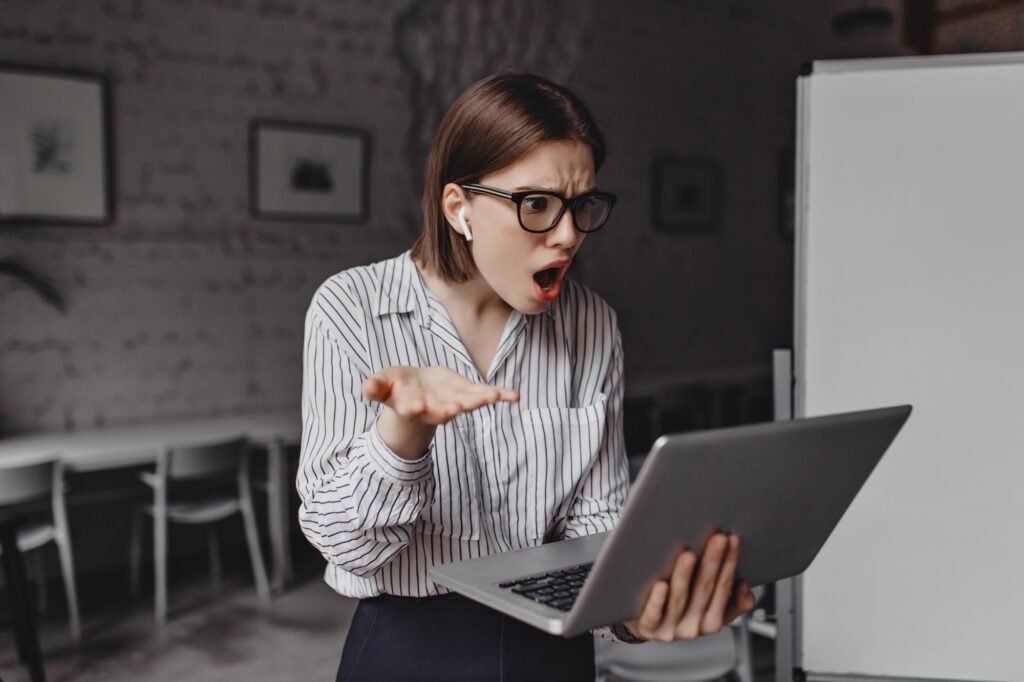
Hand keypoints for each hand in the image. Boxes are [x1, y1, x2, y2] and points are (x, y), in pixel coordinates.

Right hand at [362, 365, 518, 424]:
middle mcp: (435, 408)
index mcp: (412, 406)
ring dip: (479, 400)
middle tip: (456, 408)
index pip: (411, 408)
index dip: (413, 407)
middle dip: (450, 409)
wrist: (417, 391)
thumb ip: (375, 387)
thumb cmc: (397, 388)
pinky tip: (514, 396)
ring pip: (467, 403)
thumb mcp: (382, 385)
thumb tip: (366, 388)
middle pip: (442, 410)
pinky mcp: (467, 394)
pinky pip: (486, 396)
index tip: (416, 405)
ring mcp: (453, 402)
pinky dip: (500, 396)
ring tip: (493, 397)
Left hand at [623, 533, 755, 641]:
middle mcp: (694, 627)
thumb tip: (743, 586)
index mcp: (712, 621)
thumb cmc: (679, 609)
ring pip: (679, 600)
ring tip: (688, 555)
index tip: (732, 540)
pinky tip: (661, 584)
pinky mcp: (649, 629)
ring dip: (684, 576)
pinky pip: (653, 615)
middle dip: (713, 562)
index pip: (724, 588)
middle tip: (717, 538)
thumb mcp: (710, 610)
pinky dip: (658, 600)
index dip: (730, 563)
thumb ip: (733, 602)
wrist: (643, 627)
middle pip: (704, 590)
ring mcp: (670, 629)